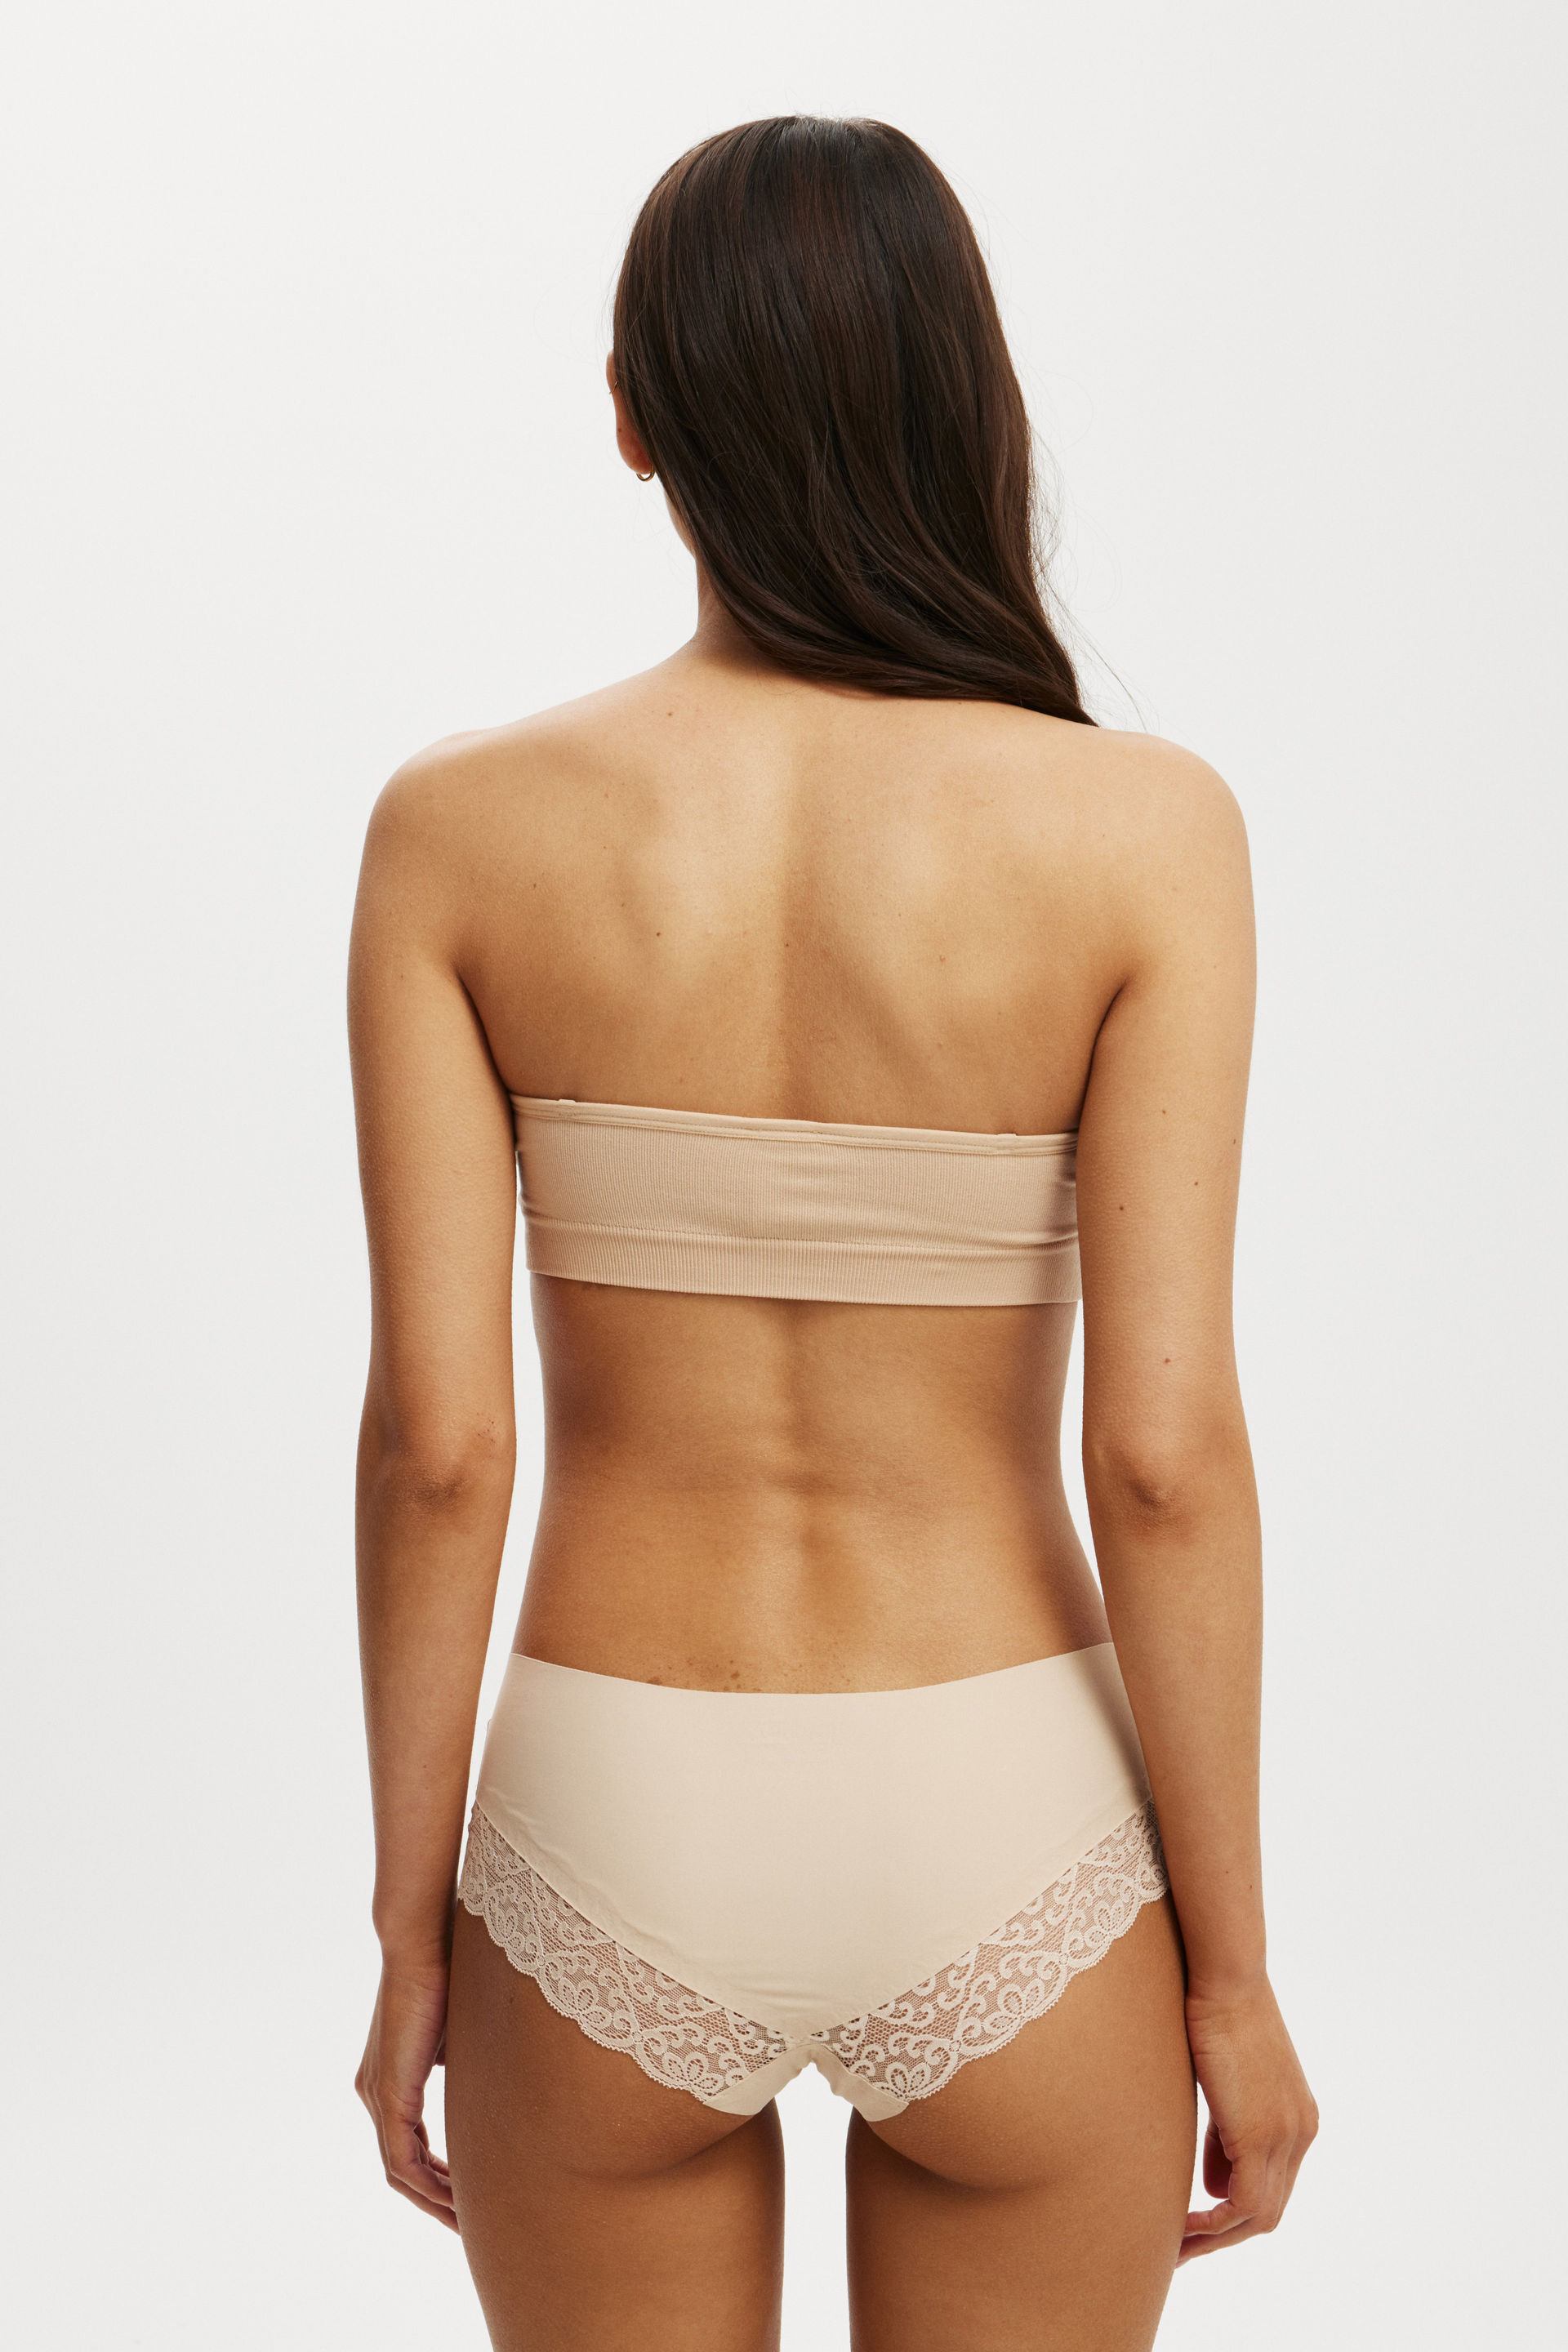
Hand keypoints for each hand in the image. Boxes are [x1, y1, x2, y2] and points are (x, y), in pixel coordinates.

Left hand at [356, 1952, 458, 2230]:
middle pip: (403, 2168)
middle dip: (437, 2200)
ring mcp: (377, 2095)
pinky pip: (402, 2159)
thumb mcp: (463, 2031)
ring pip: (401, 2170)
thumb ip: (469, 2064)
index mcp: (392, 2078)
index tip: (470, 2195)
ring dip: (433, 2200)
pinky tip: (457, 2198)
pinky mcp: (389, 2093)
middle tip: (471, 2225)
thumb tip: (497, 2084)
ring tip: (468, 2222)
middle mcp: (375, 2092)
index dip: (438, 2176)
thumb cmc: (449, 1970)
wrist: (424, 1938)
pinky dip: (428, 2184)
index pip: (411, 2145)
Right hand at [1179, 1973, 1316, 2262]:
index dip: (1234, 2210)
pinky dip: (1213, 2225)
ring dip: (1216, 2238)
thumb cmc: (1214, 2011)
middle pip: (1270, 2210)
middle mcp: (1302, 2132)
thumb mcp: (1224, 2081)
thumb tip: (1215, 2179)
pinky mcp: (1262, 2134)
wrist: (1225, 1977)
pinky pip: (1244, 2204)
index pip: (1270, 2184)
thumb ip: (1225, 2132)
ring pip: (1259, 2215)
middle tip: (1183, 2247)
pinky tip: (1181, 2227)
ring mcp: (1287, 2135)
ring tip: (1175, 2246)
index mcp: (1298, 2118)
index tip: (1196, 2220)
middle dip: (1226, 2235)